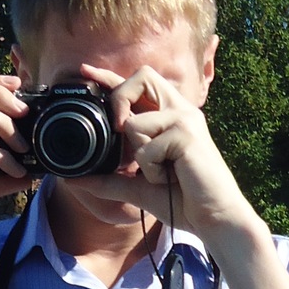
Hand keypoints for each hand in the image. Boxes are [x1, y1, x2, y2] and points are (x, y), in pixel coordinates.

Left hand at [81, 64, 264, 252]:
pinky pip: (146, 149)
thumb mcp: (138, 187)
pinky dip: (151, 171)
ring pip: (134, 123)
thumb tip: (74, 179)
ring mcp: (185, 120)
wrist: (213, 218)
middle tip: (118, 131)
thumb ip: (109, 180)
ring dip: (139, 157)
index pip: (139, 85)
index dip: (111, 76)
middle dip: (120, 100)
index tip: (85, 71)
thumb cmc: (183, 201)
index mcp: (170, 116)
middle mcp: (180, 111)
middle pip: (141, 77)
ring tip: (162, 173)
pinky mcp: (187, 135)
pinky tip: (171, 178)